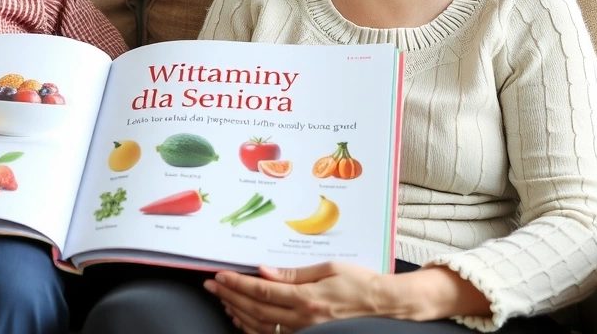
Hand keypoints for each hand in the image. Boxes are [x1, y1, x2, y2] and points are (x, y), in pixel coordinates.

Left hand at [204, 262, 384, 332]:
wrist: (384, 305)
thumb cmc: (360, 283)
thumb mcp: (328, 268)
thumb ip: (293, 273)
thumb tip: (264, 271)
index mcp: (306, 298)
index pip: (262, 291)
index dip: (237, 284)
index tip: (221, 275)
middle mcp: (302, 318)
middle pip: (255, 310)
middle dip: (230, 296)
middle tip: (212, 285)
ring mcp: (304, 331)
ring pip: (260, 326)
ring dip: (237, 312)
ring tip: (222, 298)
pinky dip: (252, 328)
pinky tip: (241, 318)